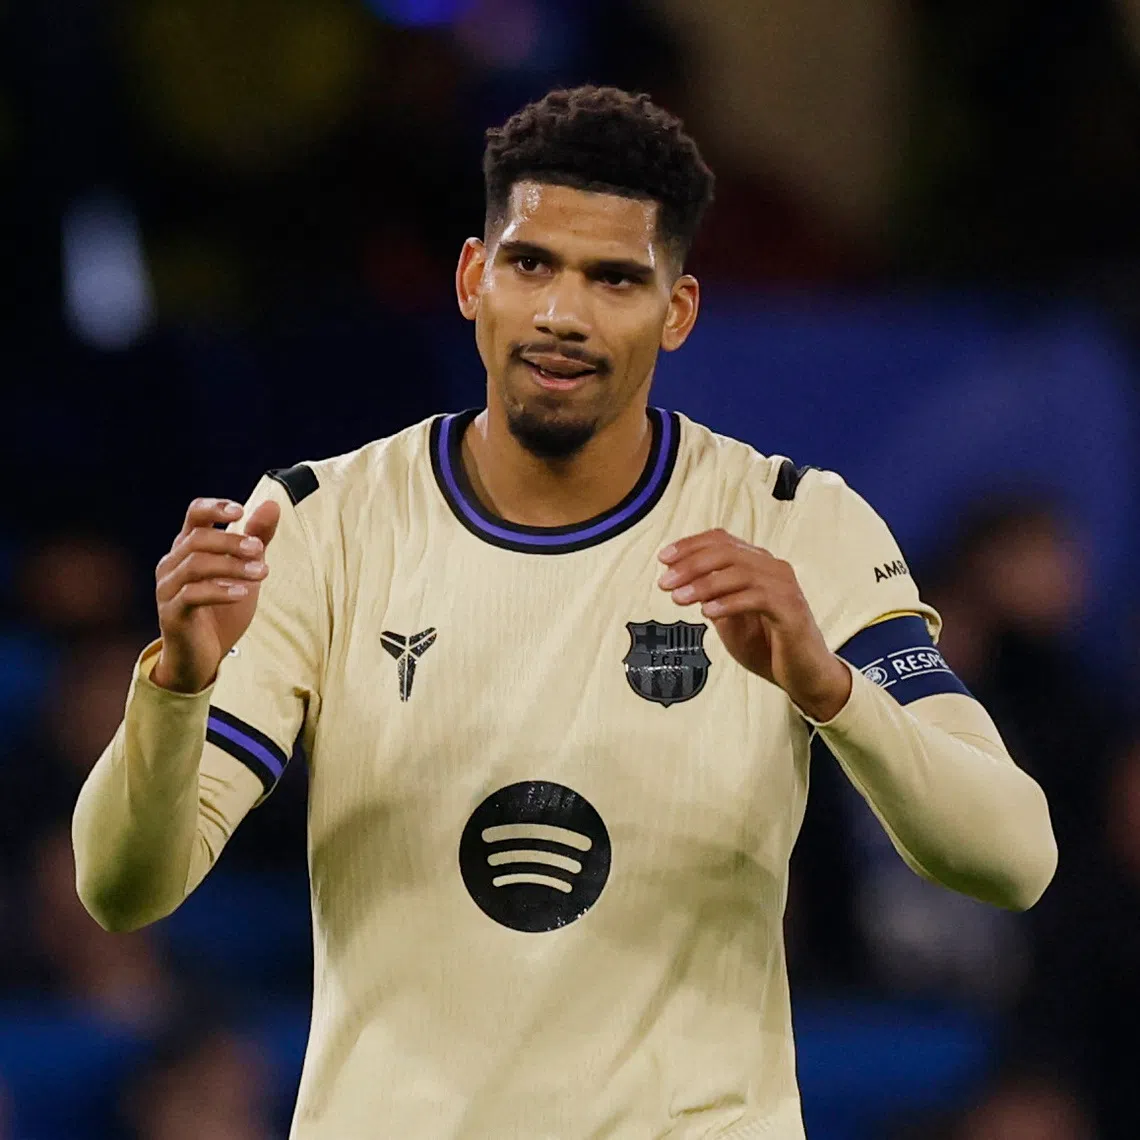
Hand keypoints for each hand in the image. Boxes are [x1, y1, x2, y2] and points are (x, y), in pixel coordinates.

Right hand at [152, 496, 280, 693]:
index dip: (214, 508)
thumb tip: (272, 505)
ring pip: (195, 564)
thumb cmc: (222, 610)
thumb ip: (257, 539)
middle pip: (197, 538)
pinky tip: (243, 592)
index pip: (194, 514)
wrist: (202, 656)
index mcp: (188, 548)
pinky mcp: (171, 613)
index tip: (240, 511)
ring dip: (231, 565)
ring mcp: (168, 588)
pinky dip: (220, 590)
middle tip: (260, 550)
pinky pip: (191, 594)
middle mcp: (172, 563)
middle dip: (231, 541)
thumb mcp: (246, 571)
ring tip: (262, 573)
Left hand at [658, 529, 851, 721]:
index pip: (722, 540)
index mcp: (758, 564)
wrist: (804, 675)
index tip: (663, 558)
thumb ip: (711, 596)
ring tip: (679, 599)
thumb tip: (678, 579)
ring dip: (704, 584)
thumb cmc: (767, 646)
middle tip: (665, 582)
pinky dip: (729, 602)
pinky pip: (757, 597)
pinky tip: (708, 613)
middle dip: (691, 564)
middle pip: (727, 551)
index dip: (690, 545)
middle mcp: (773, 569)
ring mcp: (785, 588)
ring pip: (740, 571)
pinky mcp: (791, 610)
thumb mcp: (729, 618)